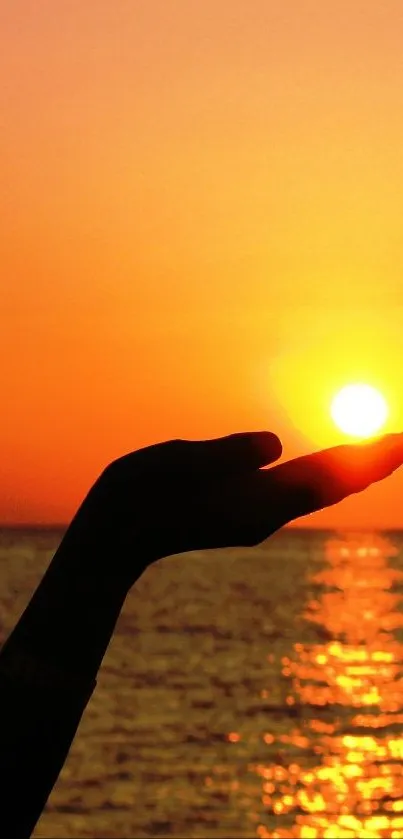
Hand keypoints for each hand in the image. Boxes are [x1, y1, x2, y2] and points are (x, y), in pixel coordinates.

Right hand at [64, 431, 402, 590]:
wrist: (115, 539)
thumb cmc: (137, 498)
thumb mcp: (176, 466)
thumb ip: (226, 454)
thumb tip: (274, 445)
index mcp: (254, 502)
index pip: (324, 476)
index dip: (365, 458)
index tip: (402, 441)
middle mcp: (264, 513)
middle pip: (329, 486)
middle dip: (368, 464)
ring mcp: (253, 515)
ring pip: (314, 490)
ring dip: (348, 470)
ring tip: (378, 452)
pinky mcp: (240, 511)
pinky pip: (293, 490)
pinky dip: (319, 475)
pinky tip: (324, 468)